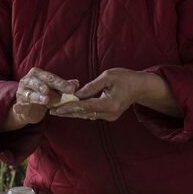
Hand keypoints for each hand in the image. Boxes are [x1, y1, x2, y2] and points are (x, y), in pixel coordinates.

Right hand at [2, 68, 77, 130]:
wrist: (30, 110)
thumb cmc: (44, 96)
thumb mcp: (55, 91)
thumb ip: (64, 87)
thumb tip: (76, 83)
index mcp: (37, 74)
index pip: (50, 77)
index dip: (61, 83)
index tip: (72, 89)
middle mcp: (27, 81)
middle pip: (38, 82)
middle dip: (47, 86)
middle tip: (54, 90)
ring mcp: (21, 93)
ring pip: (30, 94)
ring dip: (37, 97)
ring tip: (46, 100)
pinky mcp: (19, 105)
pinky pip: (18, 106)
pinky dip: (18, 107)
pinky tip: (17, 108)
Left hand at [50, 68, 176, 120]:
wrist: (141, 87)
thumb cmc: (125, 77)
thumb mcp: (108, 77)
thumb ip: (91, 87)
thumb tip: (75, 94)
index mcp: (110, 104)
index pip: (84, 106)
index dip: (68, 107)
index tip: (56, 107)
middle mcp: (110, 113)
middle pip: (83, 113)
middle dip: (66, 112)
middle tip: (51, 110)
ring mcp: (110, 117)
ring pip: (86, 115)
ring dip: (71, 113)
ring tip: (56, 111)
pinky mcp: (109, 116)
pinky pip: (91, 114)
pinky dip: (80, 111)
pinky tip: (69, 110)